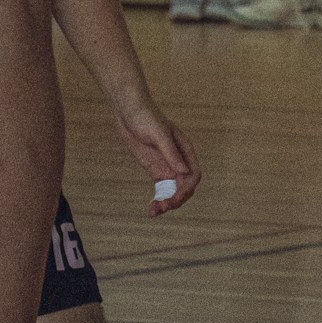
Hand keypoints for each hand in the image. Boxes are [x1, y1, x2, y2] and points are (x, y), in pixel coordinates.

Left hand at [111, 98, 201, 215]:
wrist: (128, 110)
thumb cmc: (146, 116)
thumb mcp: (158, 134)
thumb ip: (171, 152)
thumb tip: (184, 171)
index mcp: (184, 149)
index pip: (193, 174)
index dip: (187, 189)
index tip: (174, 197)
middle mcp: (178, 160)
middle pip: (184, 186)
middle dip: (176, 199)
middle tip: (162, 208)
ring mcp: (166, 165)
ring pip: (172, 190)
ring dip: (167, 203)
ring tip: (154, 212)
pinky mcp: (155, 169)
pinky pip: (160, 188)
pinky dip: (158, 199)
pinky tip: (151, 208)